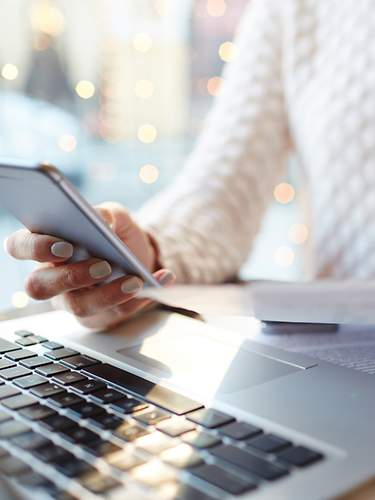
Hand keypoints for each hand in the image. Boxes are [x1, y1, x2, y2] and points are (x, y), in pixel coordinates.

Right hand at [5, 202, 174, 328]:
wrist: (140, 257)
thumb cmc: (116, 235)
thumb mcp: (114, 216)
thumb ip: (105, 213)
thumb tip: (103, 221)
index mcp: (47, 246)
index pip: (19, 246)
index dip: (34, 248)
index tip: (64, 246)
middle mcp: (52, 277)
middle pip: (39, 286)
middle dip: (71, 276)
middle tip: (102, 266)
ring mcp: (72, 300)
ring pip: (79, 306)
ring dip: (109, 293)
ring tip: (135, 279)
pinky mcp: (97, 317)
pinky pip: (113, 315)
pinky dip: (140, 298)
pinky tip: (159, 281)